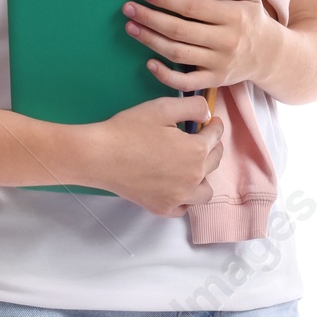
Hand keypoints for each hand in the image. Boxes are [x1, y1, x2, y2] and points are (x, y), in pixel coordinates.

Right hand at [74, 96, 224, 214]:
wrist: (99, 156)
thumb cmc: (129, 129)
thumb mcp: (162, 107)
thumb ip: (192, 107)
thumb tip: (207, 115)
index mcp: (196, 151)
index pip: (216, 136)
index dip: (214, 126)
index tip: (211, 122)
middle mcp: (194, 178)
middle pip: (214, 162)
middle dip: (211, 147)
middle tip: (201, 140)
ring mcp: (179, 197)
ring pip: (205, 191)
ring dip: (203, 177)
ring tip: (190, 166)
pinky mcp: (162, 208)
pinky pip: (184, 208)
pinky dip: (185, 198)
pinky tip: (176, 187)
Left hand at [122, 0, 275, 92]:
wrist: (271, 57)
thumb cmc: (253, 21)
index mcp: (233, 17)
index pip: (193, 8)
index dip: (167, 0)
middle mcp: (225, 42)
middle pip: (180, 30)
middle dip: (151, 19)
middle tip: (129, 9)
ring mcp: (219, 64)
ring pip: (179, 54)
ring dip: (151, 42)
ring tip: (132, 28)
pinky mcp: (214, 81)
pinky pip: (186, 83)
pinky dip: (165, 76)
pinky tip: (149, 63)